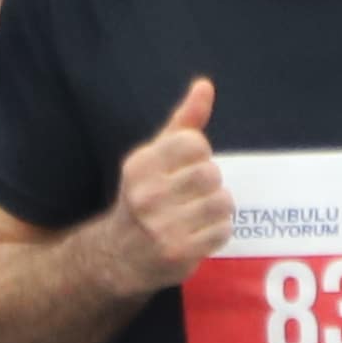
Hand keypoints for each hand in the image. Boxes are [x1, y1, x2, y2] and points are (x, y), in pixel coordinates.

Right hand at [118, 78, 226, 271]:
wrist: (118, 256)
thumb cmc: (145, 196)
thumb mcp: (156, 156)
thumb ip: (184, 121)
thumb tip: (205, 86)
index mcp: (140, 165)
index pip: (195, 143)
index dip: (198, 155)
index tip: (183, 168)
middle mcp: (146, 194)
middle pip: (211, 173)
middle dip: (209, 184)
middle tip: (191, 196)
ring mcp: (161, 226)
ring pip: (222, 202)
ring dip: (217, 209)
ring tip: (197, 215)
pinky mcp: (178, 252)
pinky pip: (222, 231)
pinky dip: (217, 232)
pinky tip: (197, 234)